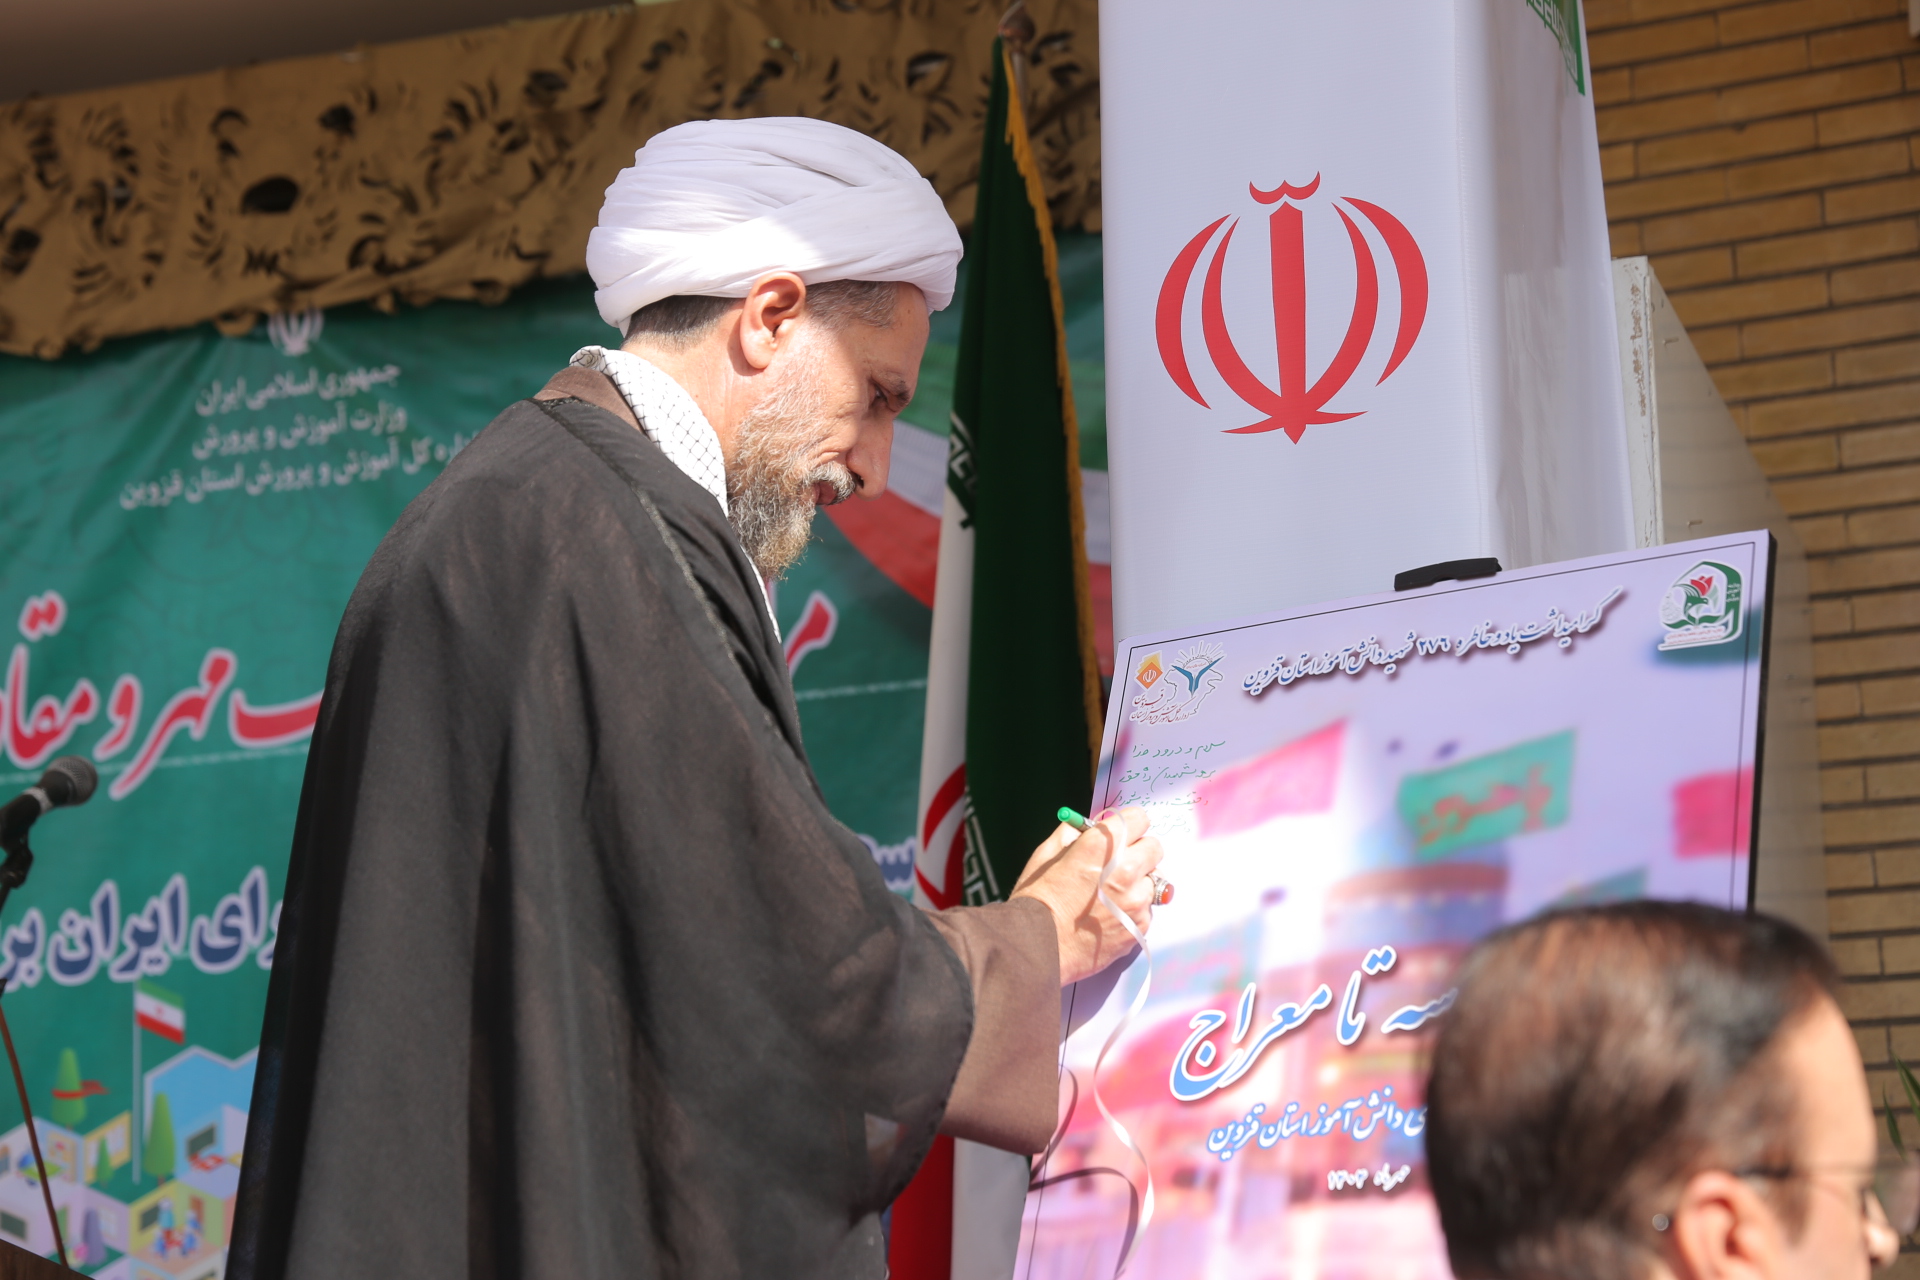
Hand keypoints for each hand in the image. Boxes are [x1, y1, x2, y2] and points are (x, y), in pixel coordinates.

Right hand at [1010, 807, 1163, 986]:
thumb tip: (1091, 826)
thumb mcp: (1046, 855)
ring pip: (1154, 881)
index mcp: (1101, 847)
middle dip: (1139, 851)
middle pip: (1154, 848)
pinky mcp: (1140, 926)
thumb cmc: (1036, 902)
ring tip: (1111, 896)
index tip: (1123, 834)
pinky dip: (1134, 910)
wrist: (1037, 949)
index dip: (1129, 826)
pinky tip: (1110, 916)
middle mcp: (1124, 870)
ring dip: (1138, 883)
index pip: (1139, 819)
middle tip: (1120, 863)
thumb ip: (1073, 834)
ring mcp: (1136, 901)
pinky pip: (1147, 909)